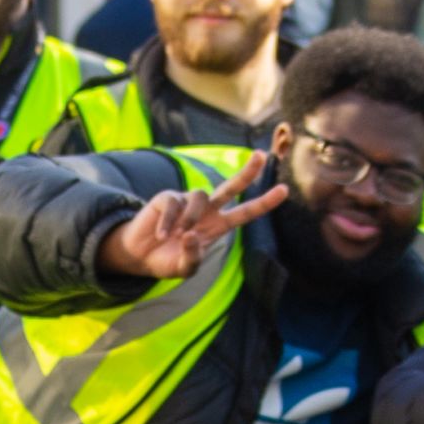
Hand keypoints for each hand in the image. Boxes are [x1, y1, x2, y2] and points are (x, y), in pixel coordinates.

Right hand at [103, 155, 286, 279]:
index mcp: (218, 226)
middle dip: (247, 172)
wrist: (139, 255)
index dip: (264, 202)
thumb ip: (193, 257)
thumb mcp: (184, 268)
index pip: (246, 212)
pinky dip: (169, 222)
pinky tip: (162, 235)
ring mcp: (187, 202)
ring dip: (191, 217)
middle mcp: (206, 210)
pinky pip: (173, 203)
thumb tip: (192, 235)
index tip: (284, 190)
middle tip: (261, 156)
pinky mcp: (167, 198)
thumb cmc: (166, 260)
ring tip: (178, 236)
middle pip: (231, 187)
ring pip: (200, 196)